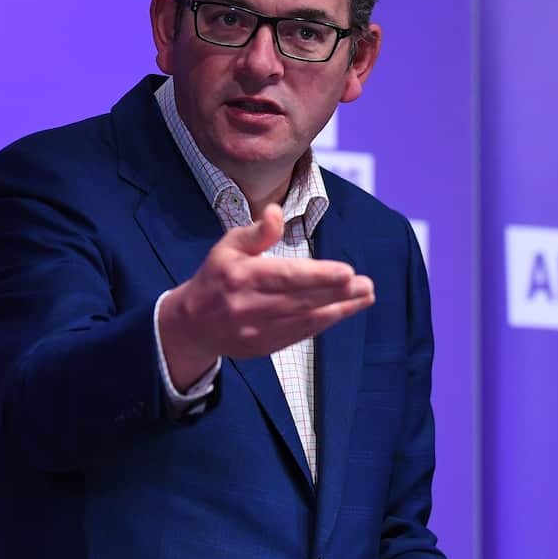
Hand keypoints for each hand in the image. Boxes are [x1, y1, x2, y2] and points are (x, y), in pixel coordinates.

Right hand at [159, 203, 375, 387]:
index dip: (318, 276)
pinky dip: (324, 323)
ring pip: (304, 320)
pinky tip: (344, 311)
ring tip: (365, 297)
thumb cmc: (216, 277)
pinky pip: (299, 335)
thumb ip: (256, 232)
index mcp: (240, 276)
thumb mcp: (227, 247)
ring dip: (339, 309)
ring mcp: (256, 330)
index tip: (347, 271)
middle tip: (367, 285)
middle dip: (338, 293)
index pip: (285, 276)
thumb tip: (277, 211)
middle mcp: (248, 305)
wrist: (191, 325)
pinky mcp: (263, 347)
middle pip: (301, 300)